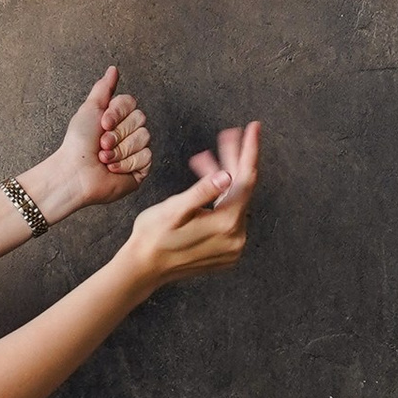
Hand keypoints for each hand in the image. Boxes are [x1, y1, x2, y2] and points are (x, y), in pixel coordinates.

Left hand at [29, 66, 153, 221]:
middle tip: (102, 143)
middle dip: (118, 133)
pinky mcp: (140, 169)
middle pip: (140, 120)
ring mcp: (135, 151)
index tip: (103, 122)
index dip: (118, 113)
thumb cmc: (78, 143)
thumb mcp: (90, 109)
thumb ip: (104, 88)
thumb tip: (113, 69)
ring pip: (144, 138)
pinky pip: (146, 157)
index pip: (132, 104)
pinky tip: (112, 168)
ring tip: (104, 157)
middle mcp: (128, 133)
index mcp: (117, 118)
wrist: (75, 173)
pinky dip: (126, 163)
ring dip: (120, 149)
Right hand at [125, 121, 261, 291]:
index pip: (246, 179)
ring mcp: (232, 246)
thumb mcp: (174, 209)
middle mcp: (236, 237)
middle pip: (241, 189)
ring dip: (223, 177)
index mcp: (226, 224)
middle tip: (227, 134)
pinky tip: (206, 183)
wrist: (143, 269)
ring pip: (234, 201)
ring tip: (203, 159)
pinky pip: (229, 216)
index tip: (254, 128)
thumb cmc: (152, 237)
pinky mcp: (226, 251)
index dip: (249, 150)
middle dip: (233, 159)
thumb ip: (202, 191)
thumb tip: (227, 176)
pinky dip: (220, 198)